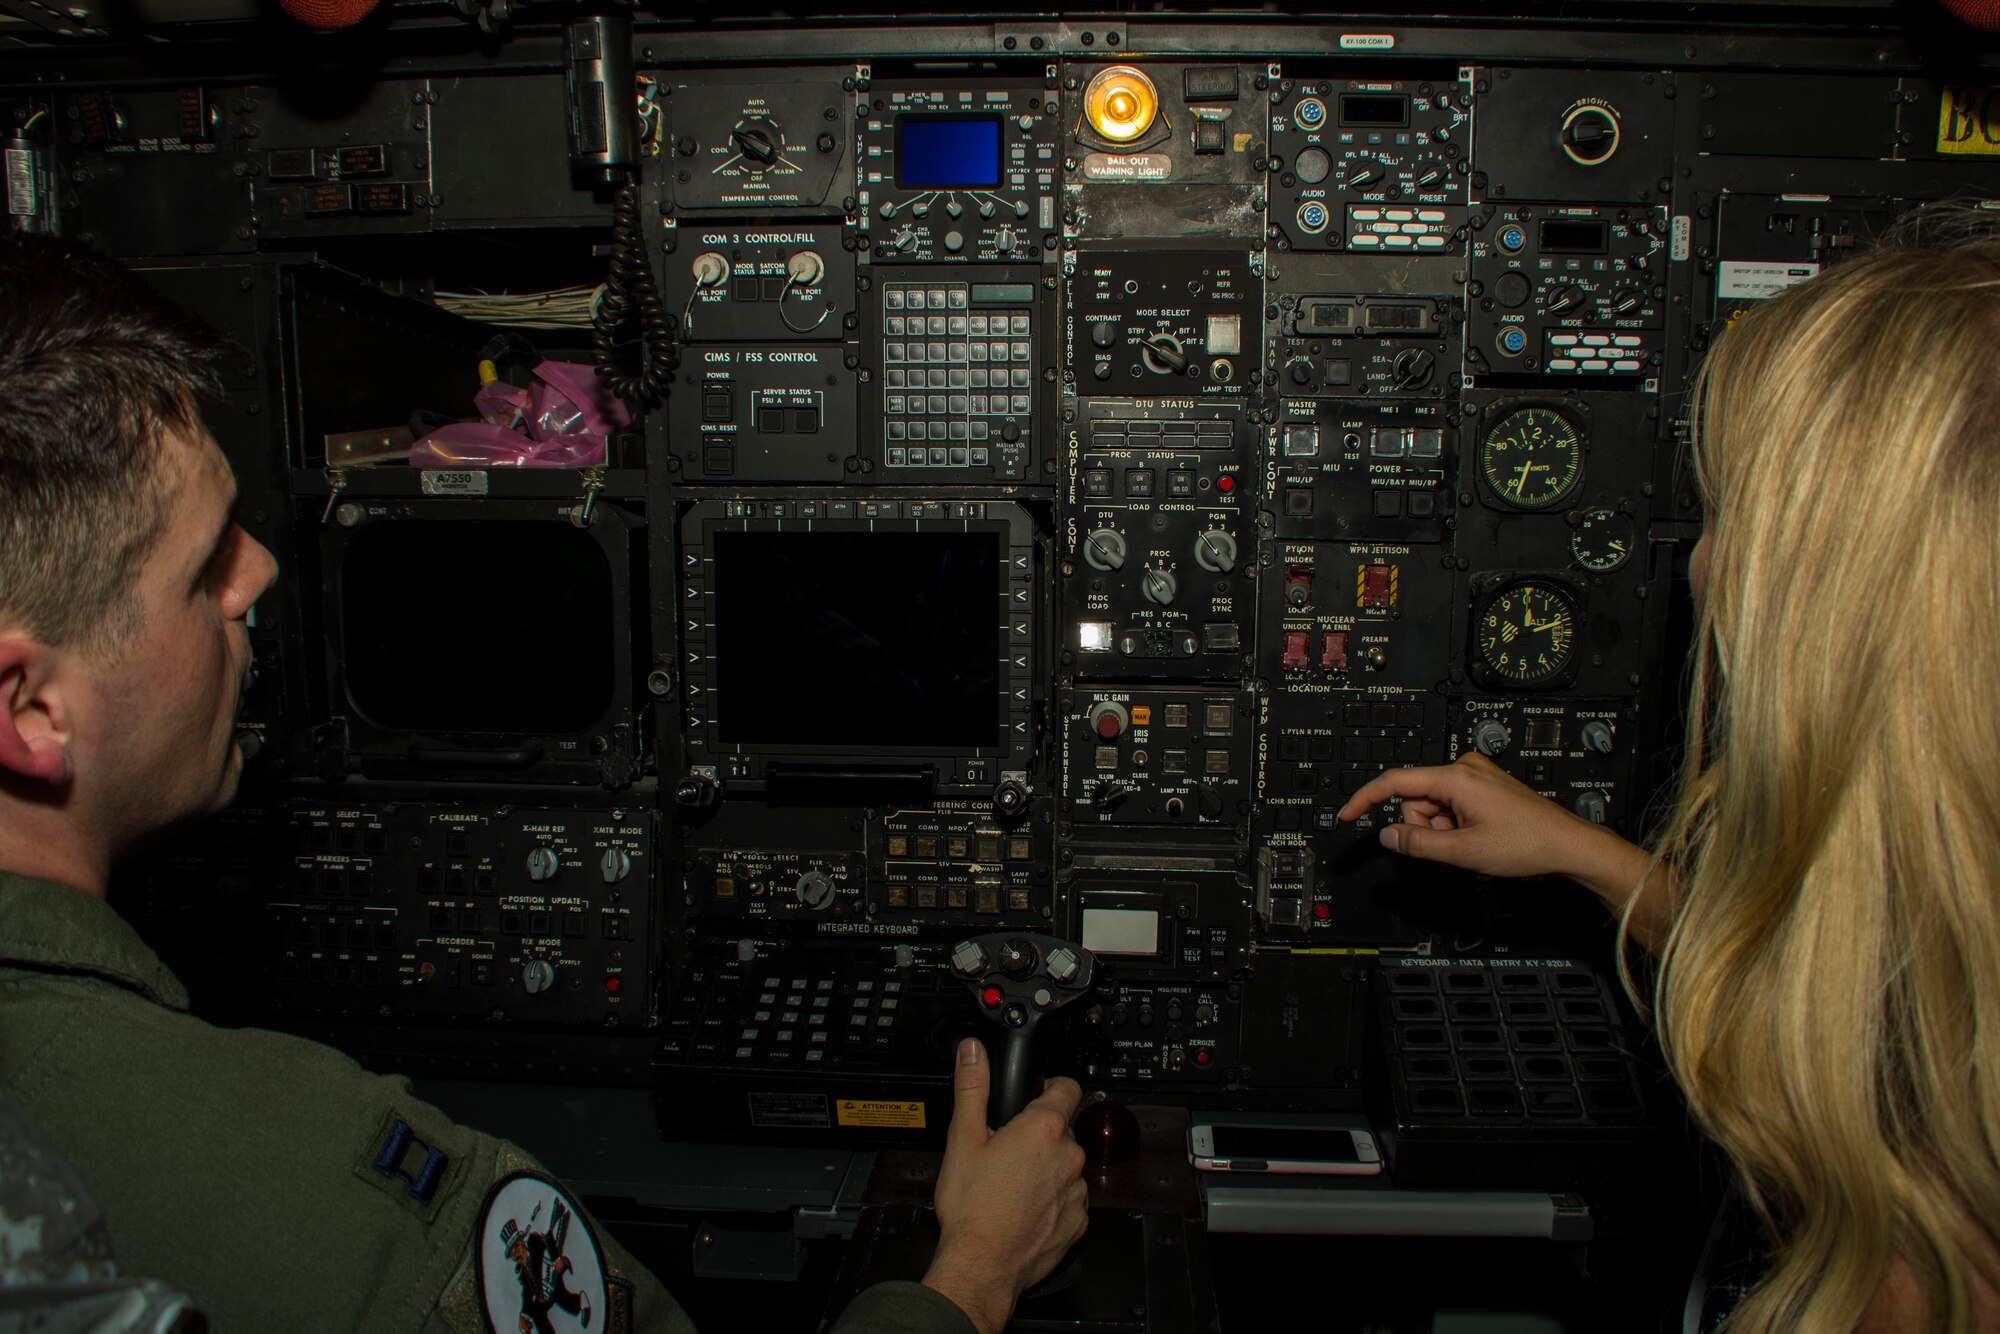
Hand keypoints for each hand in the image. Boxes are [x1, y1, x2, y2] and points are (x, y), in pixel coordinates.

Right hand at [922, 1038, 1088, 1333]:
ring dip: (1047, 1170)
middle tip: (1009, 1150)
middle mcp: (1068, 1157)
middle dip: (1040, 1136)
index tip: (1042, 1090)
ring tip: (1013, 1185)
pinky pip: (1069, 1200)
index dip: (1053, 1085)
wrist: (982, 1265)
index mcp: (1043, 1130)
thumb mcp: (962, 1138)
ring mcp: (1077, 1191)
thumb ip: (972, 1087)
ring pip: (1066, 1167)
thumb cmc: (972, 1208)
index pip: (1067, 1088)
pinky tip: (1024, 1209)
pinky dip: (1052, 1201)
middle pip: (1062, 1131)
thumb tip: (973, 1052)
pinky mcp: (1078, 1221)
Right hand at [1334, 752, 1645, 896]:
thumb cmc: (1528, 842)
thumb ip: (1418, 844)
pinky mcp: (1483, 785)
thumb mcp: (1464, 851)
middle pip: (1416, 799)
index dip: (1366, 799)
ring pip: (1433, 805)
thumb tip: (1387, 836)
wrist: (1568, 844)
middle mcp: (1465, 768)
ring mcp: (1476, 775)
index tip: (1348, 814)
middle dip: (1425, 827)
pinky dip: (1455, 824)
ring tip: (1472, 842)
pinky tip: (1478, 836)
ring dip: (1442, 829)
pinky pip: (1451, 804)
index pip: (1395, 782)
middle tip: (1453, 846)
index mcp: (1457, 777)